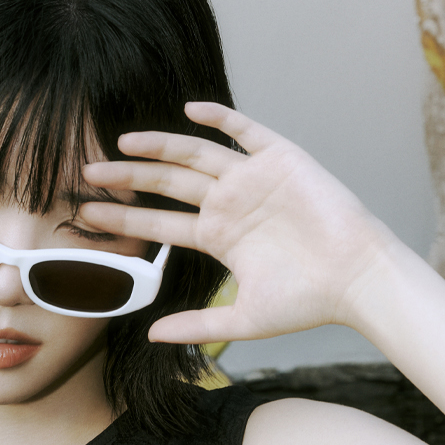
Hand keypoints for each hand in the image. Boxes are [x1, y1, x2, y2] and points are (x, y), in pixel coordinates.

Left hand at [79, 102, 397, 344]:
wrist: (357, 279)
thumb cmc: (307, 300)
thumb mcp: (243, 319)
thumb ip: (197, 325)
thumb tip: (151, 336)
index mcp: (219, 236)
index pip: (160, 222)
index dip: (123, 217)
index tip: (87, 214)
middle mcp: (230, 203)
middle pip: (167, 184)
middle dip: (127, 178)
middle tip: (87, 172)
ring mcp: (253, 179)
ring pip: (195, 154)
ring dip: (160, 146)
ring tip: (122, 142)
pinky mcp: (281, 159)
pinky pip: (245, 131)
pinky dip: (220, 117)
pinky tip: (190, 108)